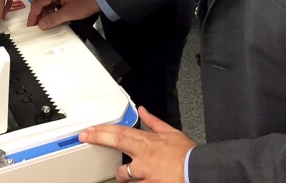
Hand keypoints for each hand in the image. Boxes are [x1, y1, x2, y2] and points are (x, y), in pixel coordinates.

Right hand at [26, 0, 98, 28]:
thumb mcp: (68, 14)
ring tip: (45, 21)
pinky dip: (49, 7)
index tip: (31, 24)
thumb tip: (41, 25)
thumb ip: (53, 19)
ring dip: (43, 10)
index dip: (33, 15)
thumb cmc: (86, 2)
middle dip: (36, 11)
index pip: (38, 2)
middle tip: (35, 22)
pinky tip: (52, 15)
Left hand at [79, 107, 193, 182]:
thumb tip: (143, 111)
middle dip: (97, 139)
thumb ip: (154, 122)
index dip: (102, 130)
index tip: (89, 130)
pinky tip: (135, 182)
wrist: (200, 171)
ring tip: (123, 175)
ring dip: (121, 174)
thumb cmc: (188, 155)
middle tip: (85, 139)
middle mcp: (144, 156)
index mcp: (148, 141)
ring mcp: (146, 174)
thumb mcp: (171, 133)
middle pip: (116, 144)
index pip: (120, 132)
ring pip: (124, 174)